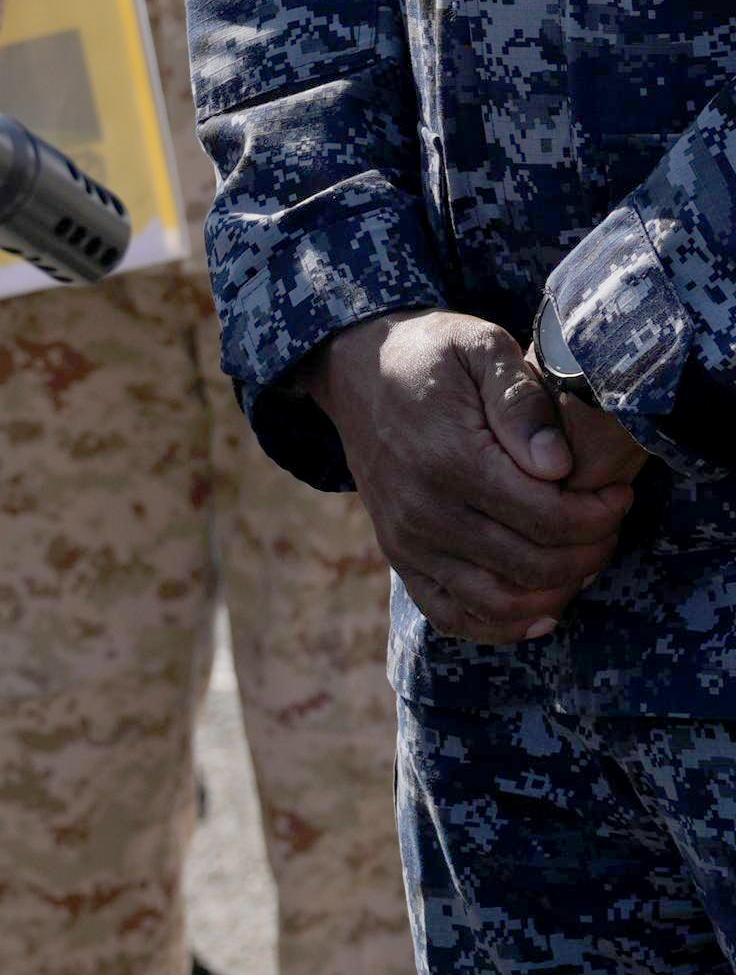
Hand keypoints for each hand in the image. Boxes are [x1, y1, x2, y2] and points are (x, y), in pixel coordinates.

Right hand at [313, 308, 640, 641]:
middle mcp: (423, 509)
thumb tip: (558, 466)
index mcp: (448, 458)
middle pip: (534, 565)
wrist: (356, 370)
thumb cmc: (431, 355)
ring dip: (557, 592)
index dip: (601, 516)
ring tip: (579, 555)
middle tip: (607, 520)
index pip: (549, 519)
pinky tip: (540, 610)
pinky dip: (501, 625)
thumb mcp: (480, 348)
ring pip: (500, 601)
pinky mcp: (399, 556)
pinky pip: (452, 616)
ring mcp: (407, 539)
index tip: (619, 492)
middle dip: (591, 551)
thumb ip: (522, 401)